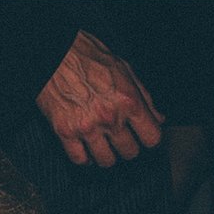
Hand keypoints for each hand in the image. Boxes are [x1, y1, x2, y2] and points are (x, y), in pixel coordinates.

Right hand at [35, 30, 163, 166]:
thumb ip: (144, 96)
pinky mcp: (65, 132)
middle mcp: (110, 117)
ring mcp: (87, 127)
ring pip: (106, 161)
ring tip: (104, 147)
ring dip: (107, 156)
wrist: (55, 53)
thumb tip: (158, 117)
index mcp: (128, 100)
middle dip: (128, 147)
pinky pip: (80, 160)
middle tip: (122, 140)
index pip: (152, 137)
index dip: (149, 138)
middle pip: (130, 152)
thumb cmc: (88, 56)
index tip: (143, 136)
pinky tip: (86, 150)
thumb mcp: (124, 69)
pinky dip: (85, 158)